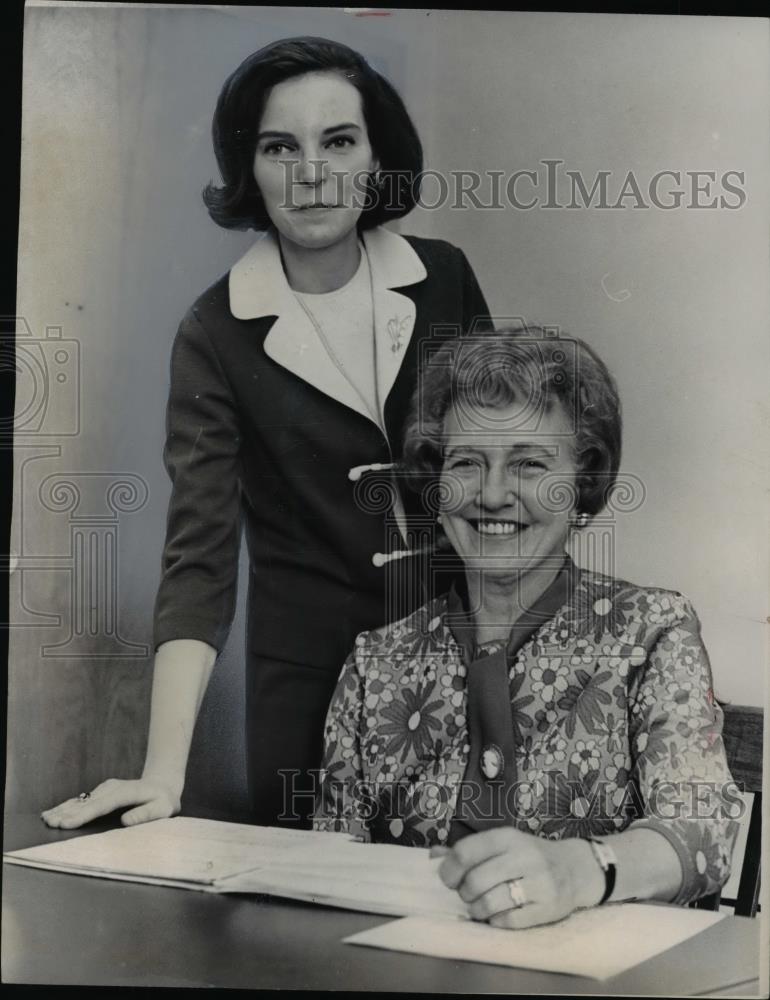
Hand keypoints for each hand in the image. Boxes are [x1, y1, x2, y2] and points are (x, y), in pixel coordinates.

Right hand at [40, 777, 181, 829]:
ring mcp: (105, 788)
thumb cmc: (164, 801)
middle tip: (49, 824)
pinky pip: (82, 801)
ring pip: (81, 800)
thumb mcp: (164, 808)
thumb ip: (146, 814)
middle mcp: (112, 788)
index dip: (83, 815)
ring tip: (46, 818)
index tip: (66, 823)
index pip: (102, 805)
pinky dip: (66, 807)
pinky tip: (52, 812)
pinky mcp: (101, 792)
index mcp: (126, 793)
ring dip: (63, 810)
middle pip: (87, 802)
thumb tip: (125, 821)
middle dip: (67, 813)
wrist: (162, 784)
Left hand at [431, 827, 602, 928]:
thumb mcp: (503, 844)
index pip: (466, 851)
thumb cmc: (530, 856)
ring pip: (489, 903)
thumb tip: (433, 856)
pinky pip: (508, 921)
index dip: (449, 870)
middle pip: (475, 881)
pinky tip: (498, 914)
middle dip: (464, 893)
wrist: (575, 869)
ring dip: (477, 910)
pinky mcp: (547, 908)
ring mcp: (538, 883)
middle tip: (467, 894)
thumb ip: (470, 850)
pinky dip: (496, 921)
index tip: (448, 879)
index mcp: (508, 837)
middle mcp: (523, 857)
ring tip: (479, 907)